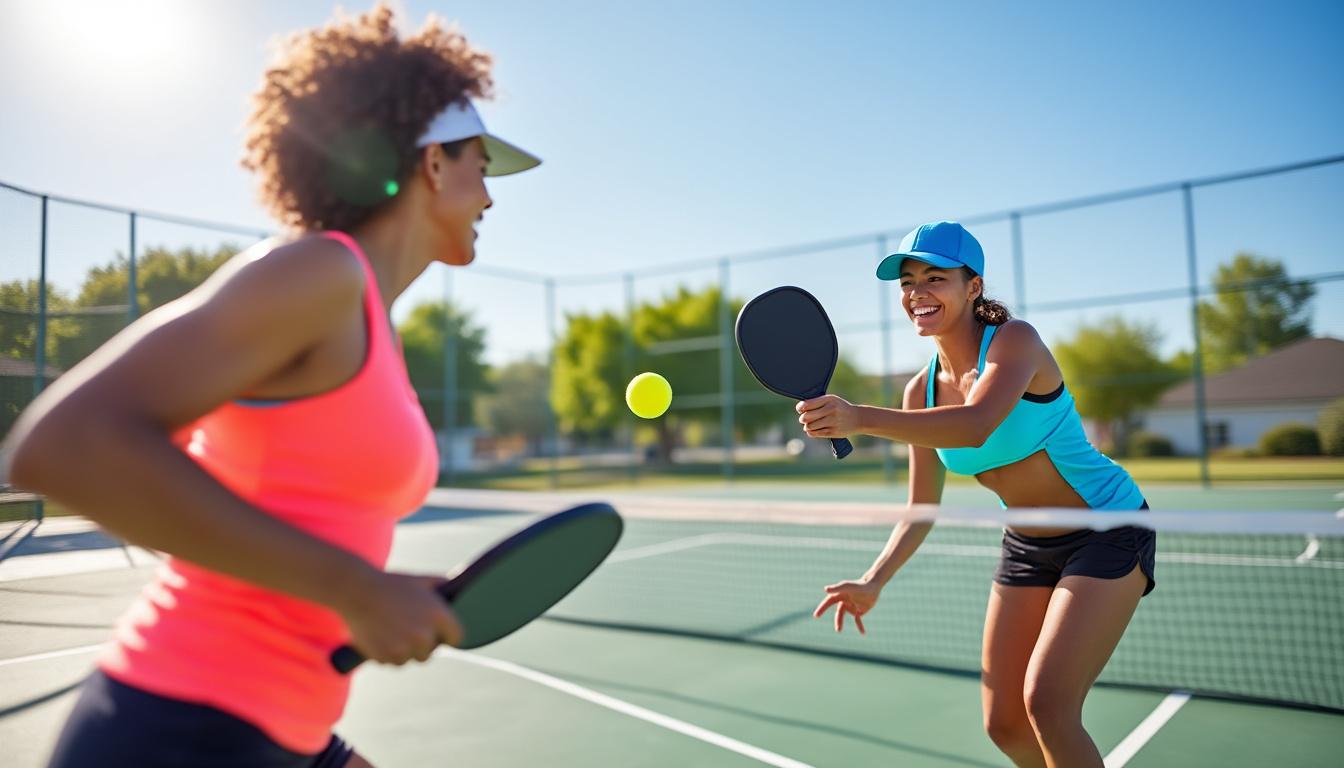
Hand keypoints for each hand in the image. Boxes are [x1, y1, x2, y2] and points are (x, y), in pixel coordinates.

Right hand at [335, 569, 463, 665]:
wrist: (355, 591)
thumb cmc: (389, 583)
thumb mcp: (420, 580)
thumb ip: (442, 585)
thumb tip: (457, 585)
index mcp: (438, 615)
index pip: (457, 638)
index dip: (449, 635)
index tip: (443, 634)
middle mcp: (423, 635)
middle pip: (431, 651)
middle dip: (424, 643)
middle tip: (410, 628)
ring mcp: (404, 649)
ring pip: (411, 658)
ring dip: (406, 649)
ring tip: (394, 630)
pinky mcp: (385, 657)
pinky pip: (392, 661)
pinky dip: (388, 653)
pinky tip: (381, 635)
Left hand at [796, 394, 859, 438]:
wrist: (857, 418)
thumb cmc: (840, 408)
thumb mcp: (831, 400)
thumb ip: (817, 402)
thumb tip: (801, 408)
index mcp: (829, 400)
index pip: (807, 405)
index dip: (800, 408)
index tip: (800, 409)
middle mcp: (830, 410)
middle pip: (806, 417)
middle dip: (802, 418)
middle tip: (804, 418)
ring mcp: (832, 421)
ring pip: (809, 426)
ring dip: (806, 426)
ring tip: (809, 424)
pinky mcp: (832, 432)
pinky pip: (814, 433)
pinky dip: (811, 432)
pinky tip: (813, 429)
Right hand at [813, 578, 879, 633]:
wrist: (873, 586)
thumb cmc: (860, 586)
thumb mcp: (848, 587)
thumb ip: (837, 588)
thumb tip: (825, 589)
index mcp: (840, 594)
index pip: (828, 602)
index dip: (822, 608)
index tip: (816, 615)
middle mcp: (845, 601)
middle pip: (837, 612)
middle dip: (835, 619)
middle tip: (833, 627)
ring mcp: (852, 606)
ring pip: (844, 616)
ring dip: (840, 623)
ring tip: (838, 630)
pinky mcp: (859, 610)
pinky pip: (857, 620)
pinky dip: (859, 626)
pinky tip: (863, 633)